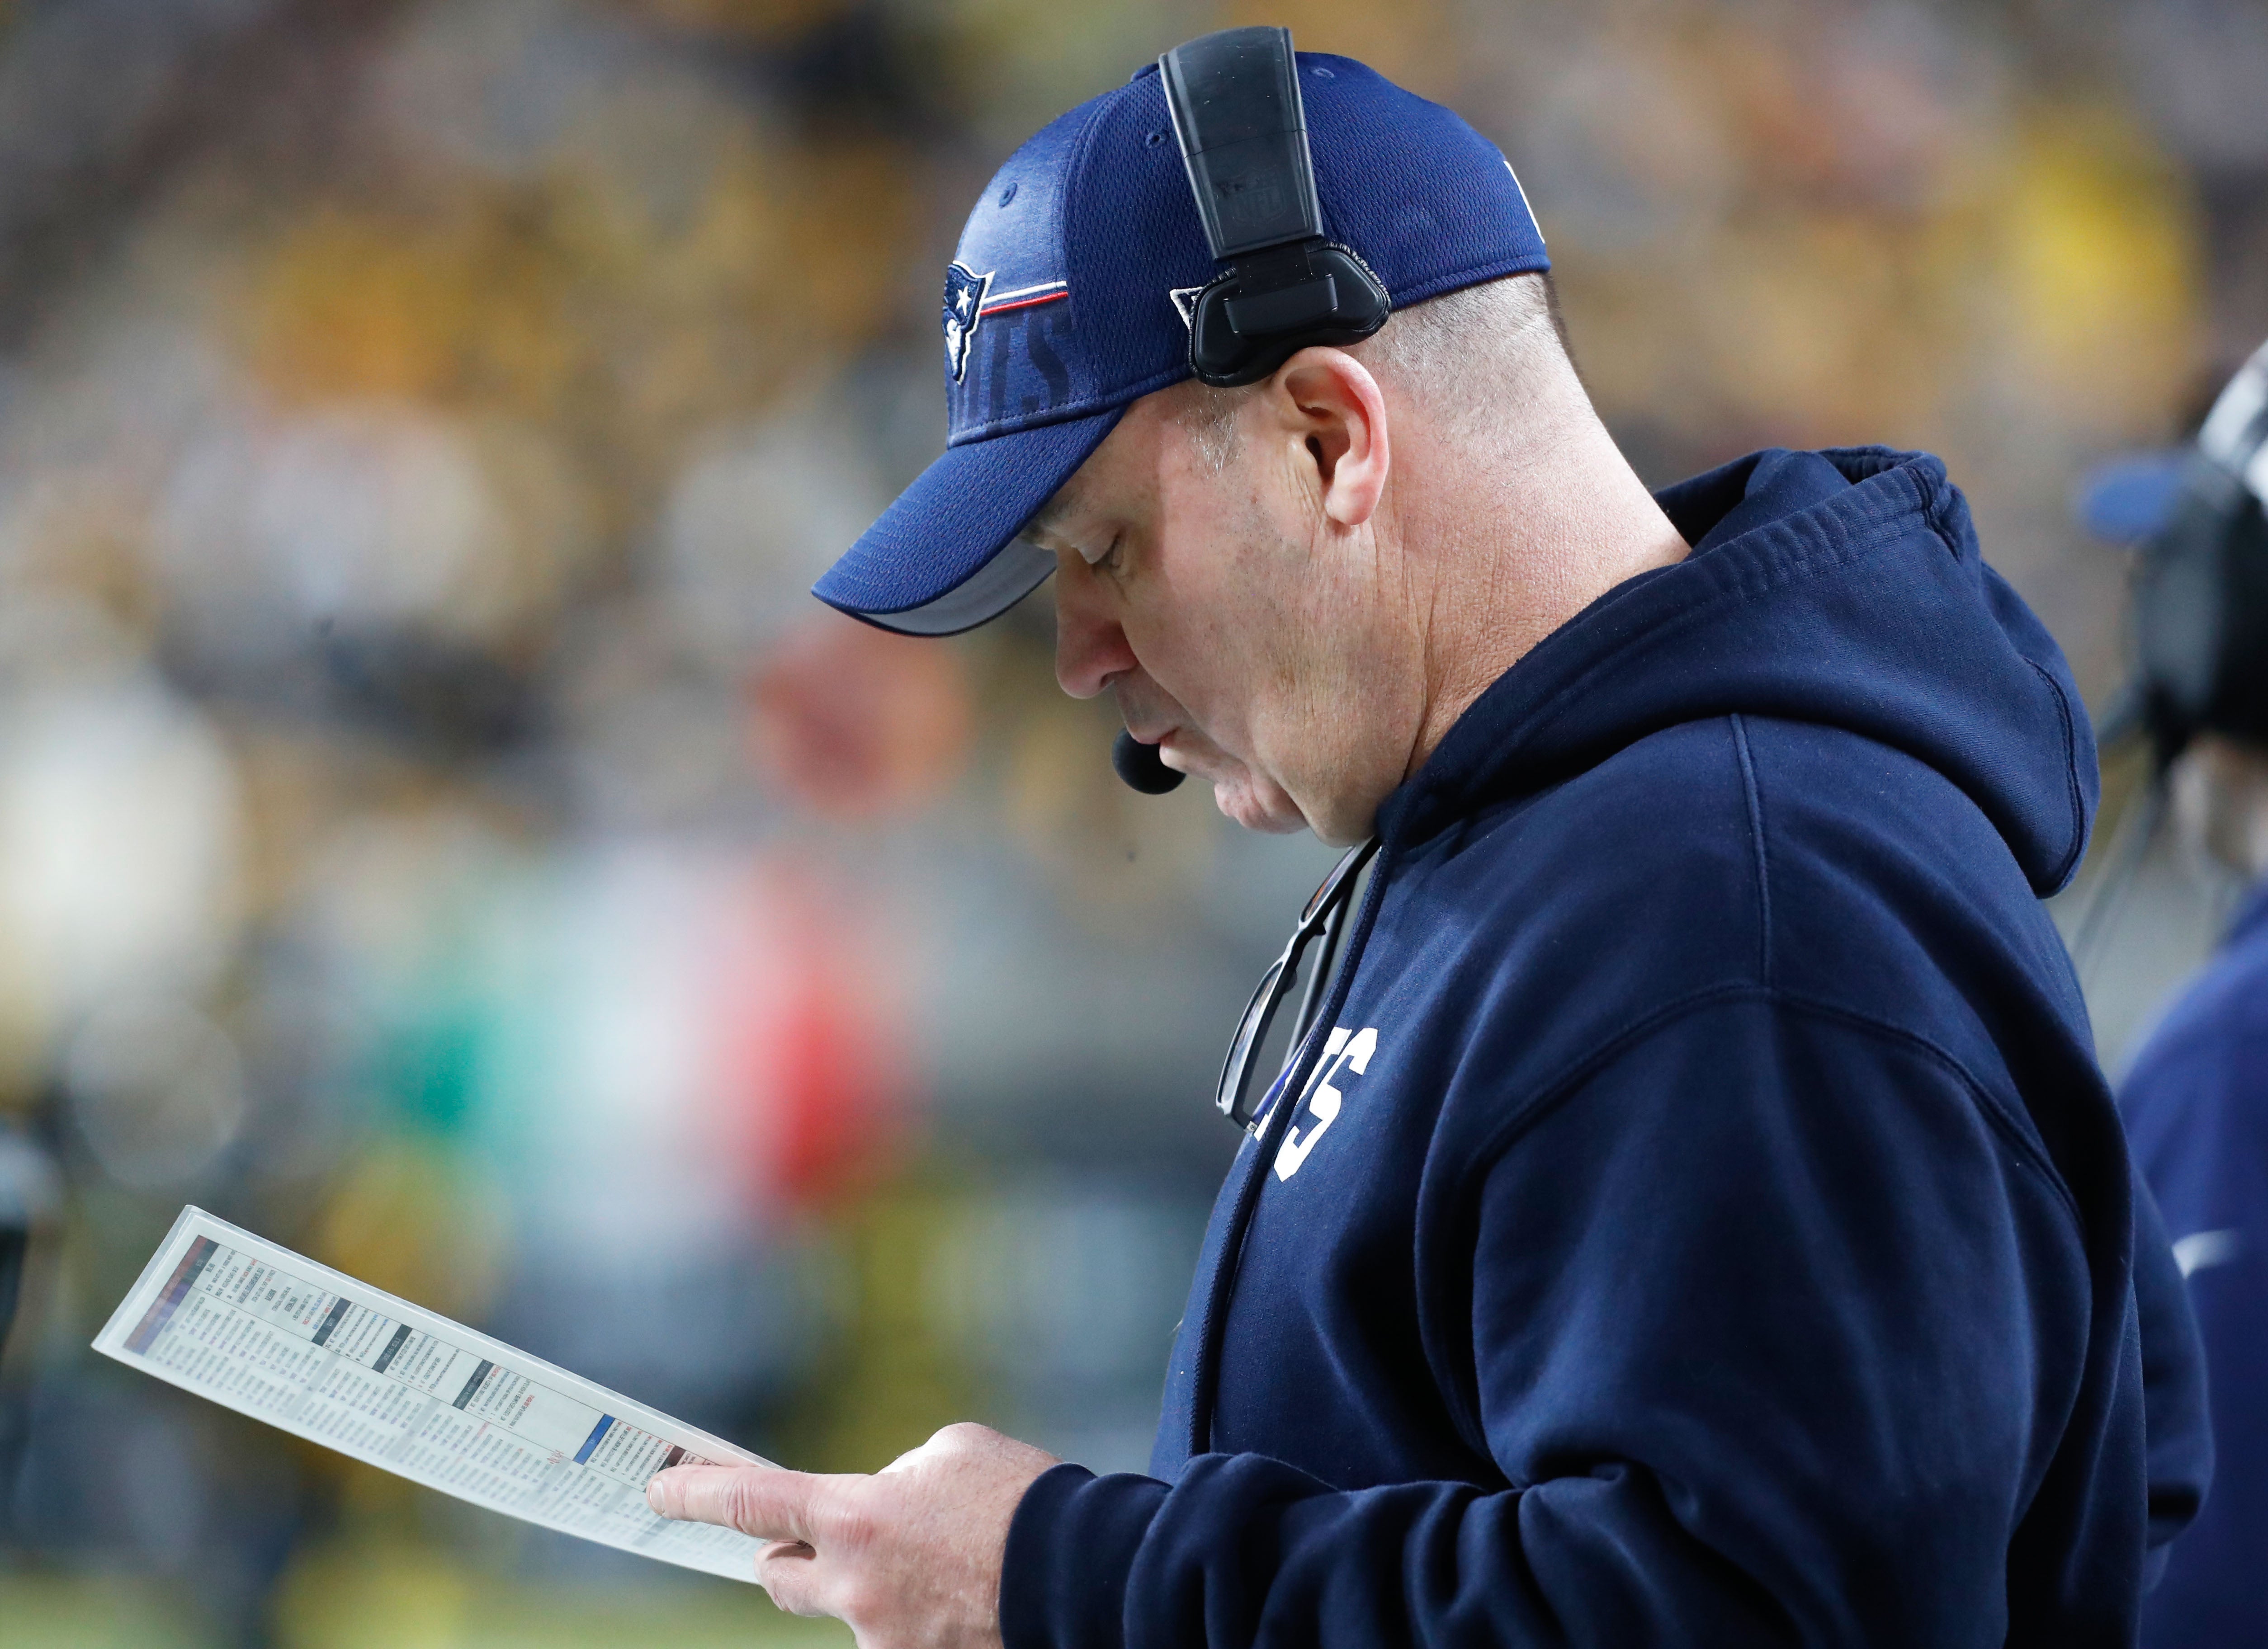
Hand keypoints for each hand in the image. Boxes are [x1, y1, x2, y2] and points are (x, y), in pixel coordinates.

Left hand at [648, 1422, 1060, 1648]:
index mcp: (856, 1516)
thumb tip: (883, 1503)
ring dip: (882, 1587)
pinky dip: (922, 1615)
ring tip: (953, 1567)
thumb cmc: (1022, 1499)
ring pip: (852, 1610)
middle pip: (779, 1579)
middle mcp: (855, 1587)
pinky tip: (969, 1597)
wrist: (1089, 1573)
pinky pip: (897, 1636)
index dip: (696, 1494)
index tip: (660, 1490)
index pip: (750, 1503)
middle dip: (786, 1558)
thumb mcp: (952, 1454)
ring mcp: (883, 1640)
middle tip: (810, 1541)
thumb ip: (896, 1477)